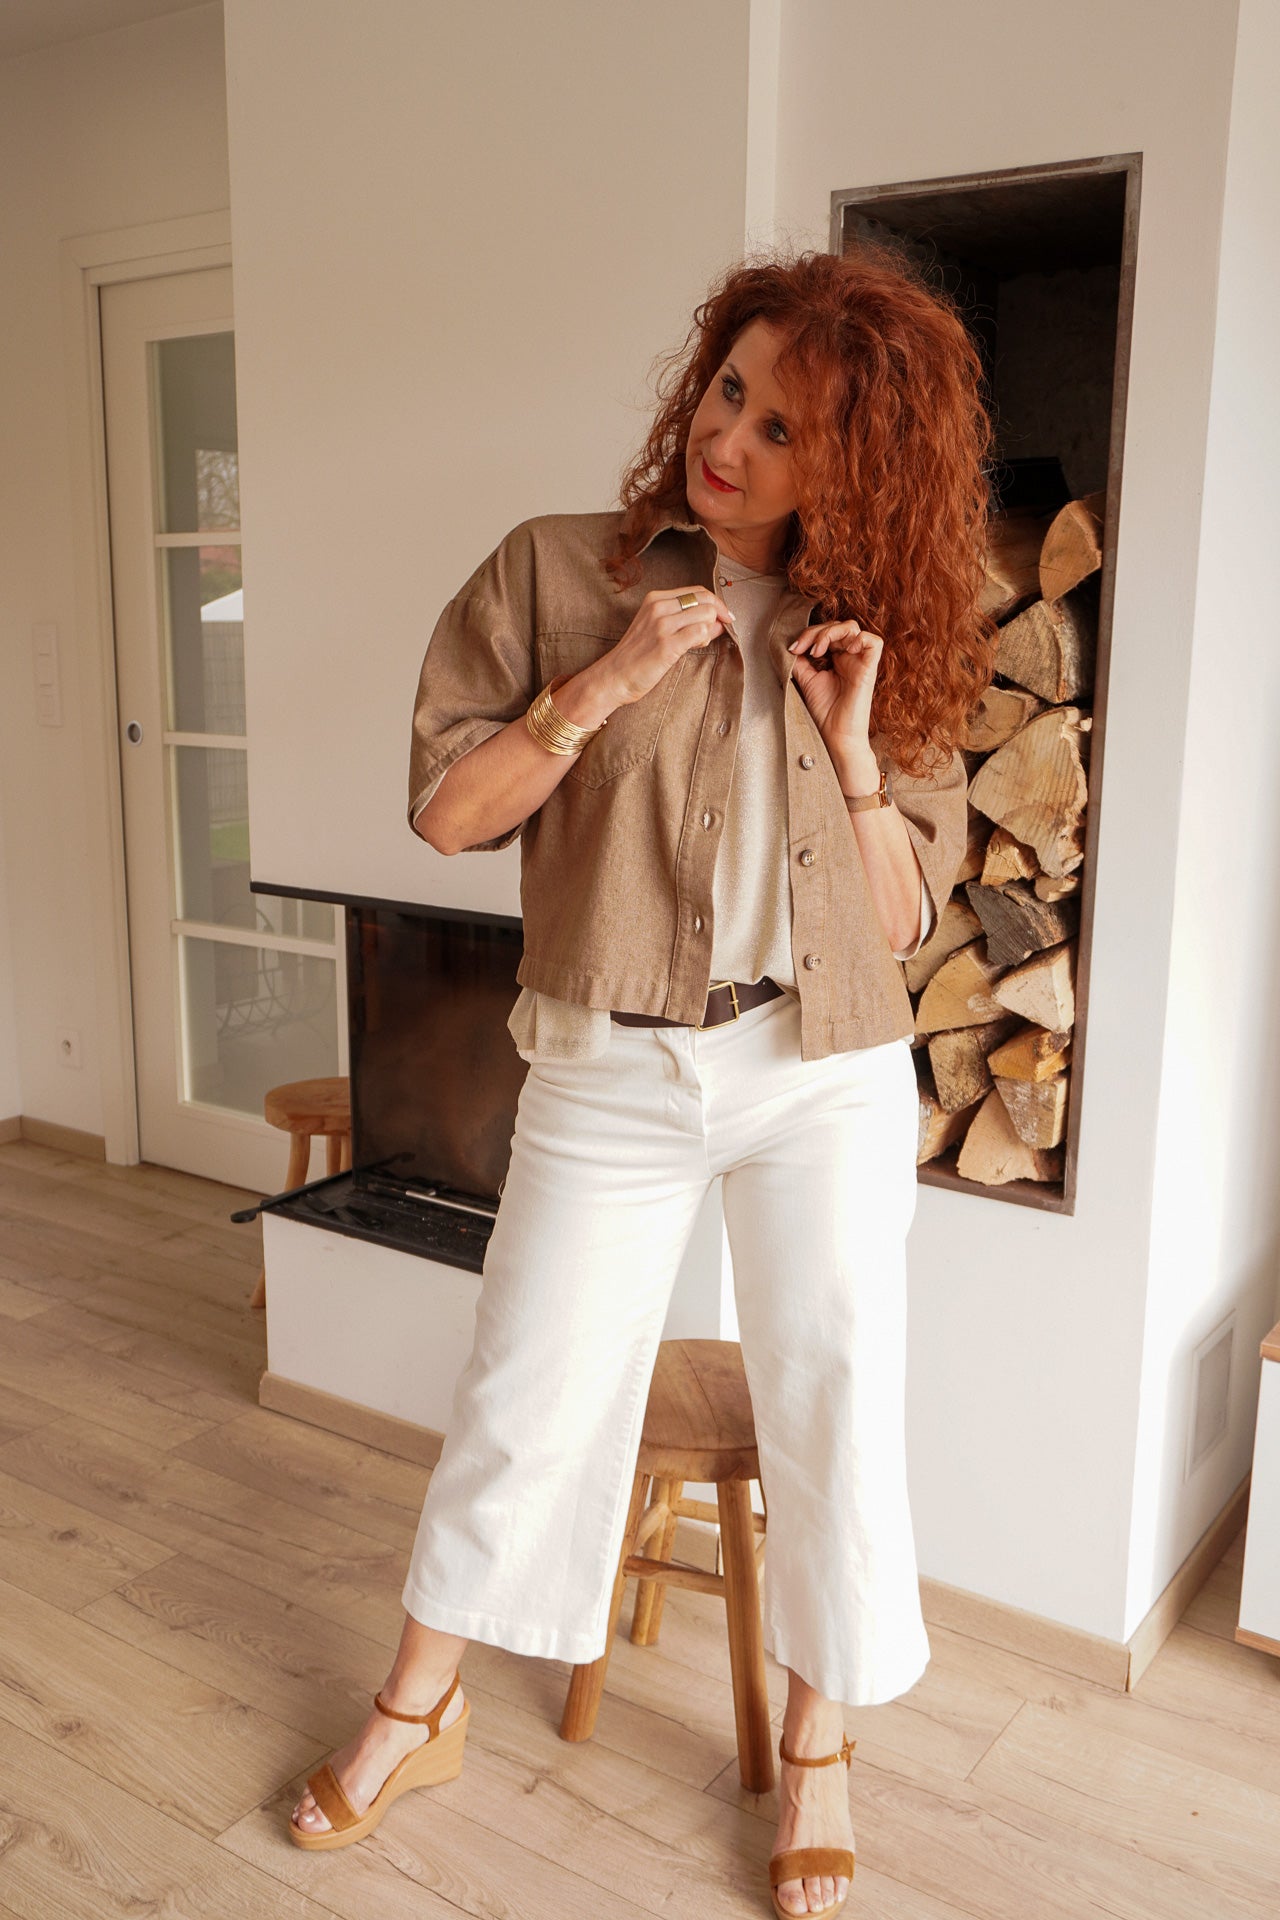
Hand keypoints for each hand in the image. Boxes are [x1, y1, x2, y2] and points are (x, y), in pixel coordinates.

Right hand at [587, 586, 734, 709]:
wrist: (614, 676)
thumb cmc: (636, 655)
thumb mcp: (655, 627)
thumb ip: (684, 620)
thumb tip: (719, 620)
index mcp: (655, 599)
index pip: (697, 591)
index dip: (716, 603)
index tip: (723, 616)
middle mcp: (658, 607)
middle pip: (705, 599)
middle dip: (719, 614)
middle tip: (717, 630)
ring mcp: (662, 625)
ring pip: (706, 614)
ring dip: (711, 629)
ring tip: (699, 641)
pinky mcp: (667, 644)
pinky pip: (700, 632)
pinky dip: (705, 639)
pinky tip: (697, 646)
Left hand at [787, 619, 883, 757]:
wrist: (836, 735)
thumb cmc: (825, 712)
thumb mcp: (806, 680)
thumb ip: (801, 661)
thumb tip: (792, 644)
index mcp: (836, 658)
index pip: (826, 632)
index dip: (808, 634)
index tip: (793, 649)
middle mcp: (849, 657)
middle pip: (838, 626)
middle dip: (816, 631)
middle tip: (802, 649)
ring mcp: (860, 661)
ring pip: (853, 628)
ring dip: (831, 633)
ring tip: (818, 651)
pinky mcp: (870, 669)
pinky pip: (874, 641)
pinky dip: (859, 639)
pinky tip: (844, 650)